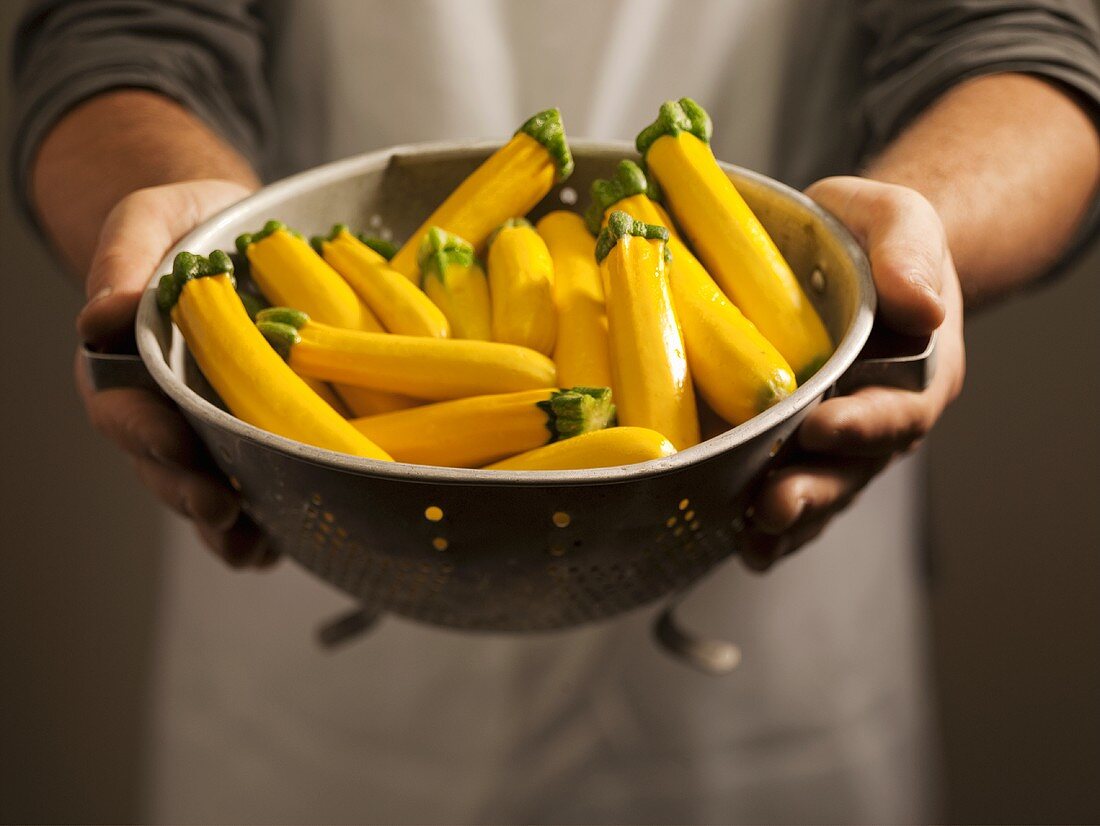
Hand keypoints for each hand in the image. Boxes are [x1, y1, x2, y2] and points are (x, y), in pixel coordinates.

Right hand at [74, 179, 276, 567]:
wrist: (240, 233)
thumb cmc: (188, 225)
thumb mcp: (149, 222)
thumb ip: (122, 262)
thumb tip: (100, 317)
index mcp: (125, 368)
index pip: (123, 412)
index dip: (144, 435)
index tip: (174, 444)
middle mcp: (164, 409)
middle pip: (163, 467)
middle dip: (189, 493)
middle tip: (223, 509)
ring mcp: (210, 429)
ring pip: (207, 489)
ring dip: (227, 525)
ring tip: (255, 546)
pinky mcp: (257, 433)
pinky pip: (258, 486)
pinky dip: (270, 519)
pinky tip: (288, 539)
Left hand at [739, 176, 965, 570]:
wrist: (848, 253)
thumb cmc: (874, 234)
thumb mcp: (898, 219)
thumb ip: (909, 251)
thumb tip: (921, 307)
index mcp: (916, 371)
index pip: (897, 410)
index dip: (862, 426)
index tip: (819, 427)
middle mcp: (880, 416)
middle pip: (855, 468)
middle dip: (815, 490)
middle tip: (773, 504)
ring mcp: (838, 439)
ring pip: (821, 490)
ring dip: (789, 520)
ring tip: (754, 535)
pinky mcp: (795, 445)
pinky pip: (789, 489)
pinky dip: (770, 525)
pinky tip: (743, 545)